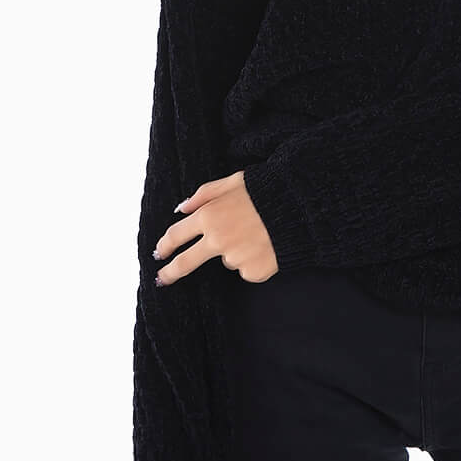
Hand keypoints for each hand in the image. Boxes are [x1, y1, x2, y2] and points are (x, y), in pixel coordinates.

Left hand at [153, 170, 279, 284]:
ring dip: (235, 250)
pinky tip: (266, 245)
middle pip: (186, 262)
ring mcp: (235, 258)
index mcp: (210, 215)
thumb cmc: (268, 190)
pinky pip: (246, 269)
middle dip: (170, 272)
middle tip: (162, 278)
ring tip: (257, 233)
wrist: (302, 208)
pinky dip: (253, 260)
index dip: (164, 245)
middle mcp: (218, 239)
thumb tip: (182, 207)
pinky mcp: (252, 271)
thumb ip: (205, 193)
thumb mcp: (235, 181)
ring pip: (227, 260)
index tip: (158, 253)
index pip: (176, 234)